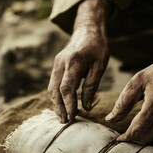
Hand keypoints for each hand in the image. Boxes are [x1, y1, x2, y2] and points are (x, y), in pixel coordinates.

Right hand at [48, 0, 110, 122]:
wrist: (87, 30)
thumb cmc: (97, 47)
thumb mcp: (100, 64)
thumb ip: (92, 84)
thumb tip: (87, 106)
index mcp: (74, 61)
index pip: (67, 87)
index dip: (69, 103)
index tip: (73, 116)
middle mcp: (61, 63)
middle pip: (55, 90)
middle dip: (59, 108)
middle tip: (65, 122)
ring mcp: (56, 64)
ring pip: (51, 88)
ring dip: (56, 104)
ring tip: (63, 118)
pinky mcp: (56, 66)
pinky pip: (53, 84)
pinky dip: (56, 97)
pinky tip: (62, 107)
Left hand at [105, 45, 152, 142]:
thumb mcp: (140, 79)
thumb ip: (124, 101)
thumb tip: (111, 119)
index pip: (137, 130)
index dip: (125, 137)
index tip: (117, 138)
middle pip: (145, 137)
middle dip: (133, 138)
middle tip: (122, 134)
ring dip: (143, 136)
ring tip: (134, 130)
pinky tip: (148, 125)